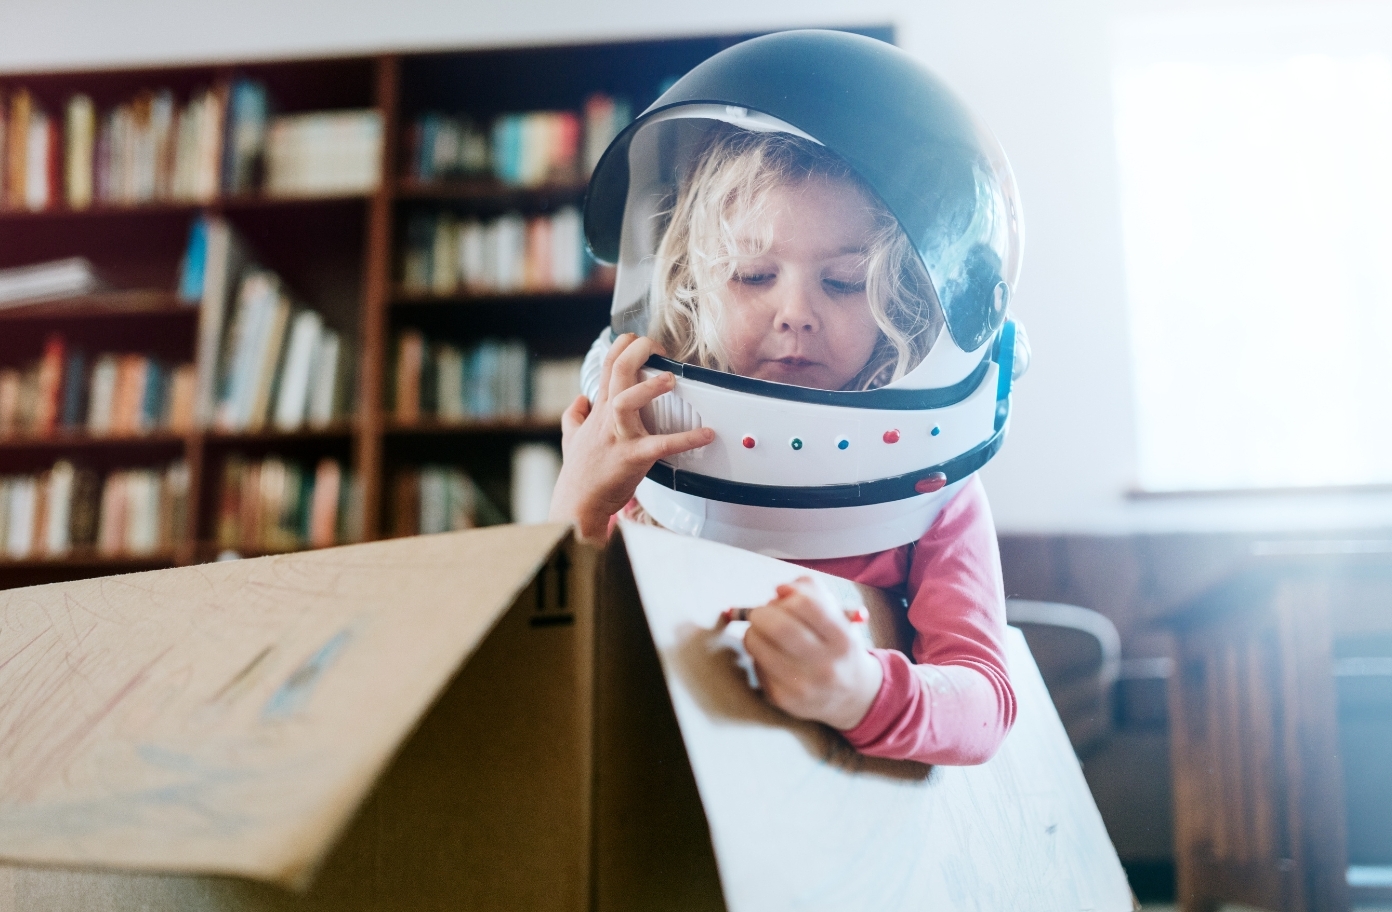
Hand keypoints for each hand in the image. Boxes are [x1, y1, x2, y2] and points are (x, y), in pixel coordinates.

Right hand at [548, 333, 714, 541]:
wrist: (577, 504)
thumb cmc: (580, 472)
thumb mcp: (570, 438)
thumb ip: (575, 415)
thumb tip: (580, 399)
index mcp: (599, 409)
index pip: (607, 365)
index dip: (624, 345)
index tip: (641, 340)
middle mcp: (607, 417)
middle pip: (617, 372)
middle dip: (637, 351)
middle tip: (657, 345)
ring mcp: (620, 437)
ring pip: (627, 401)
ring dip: (649, 387)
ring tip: (671, 379)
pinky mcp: (633, 458)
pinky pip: (662, 445)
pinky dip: (686, 438)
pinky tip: (707, 434)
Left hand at [741, 577, 883, 730]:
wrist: (851, 696)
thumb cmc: (837, 645)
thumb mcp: (838, 615)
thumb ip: (811, 591)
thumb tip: (780, 589)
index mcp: (843, 639)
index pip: (805, 604)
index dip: (786, 594)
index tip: (781, 597)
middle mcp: (826, 665)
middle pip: (779, 626)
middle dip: (760, 613)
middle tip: (760, 613)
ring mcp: (803, 686)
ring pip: (758, 645)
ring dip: (752, 632)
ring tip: (761, 632)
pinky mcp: (783, 699)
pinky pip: (756, 665)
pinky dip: (756, 654)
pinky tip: (770, 655)